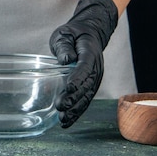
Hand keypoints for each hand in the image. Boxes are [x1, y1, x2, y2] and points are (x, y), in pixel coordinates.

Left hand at [49, 0, 117, 127]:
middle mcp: (96, 68)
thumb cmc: (74, 34)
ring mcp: (95, 79)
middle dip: (74, 98)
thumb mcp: (65, 33)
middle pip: (86, 86)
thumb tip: (66, 59)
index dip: (77, 78)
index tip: (68, 88)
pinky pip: (85, 100)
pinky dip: (77, 112)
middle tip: (60, 107)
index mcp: (90, 53)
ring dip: (75, 109)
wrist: (89, 34)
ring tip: (63, 119)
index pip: (84, 67)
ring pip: (87, 96)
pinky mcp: (91, 86)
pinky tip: (66, 121)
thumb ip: (64, 45)